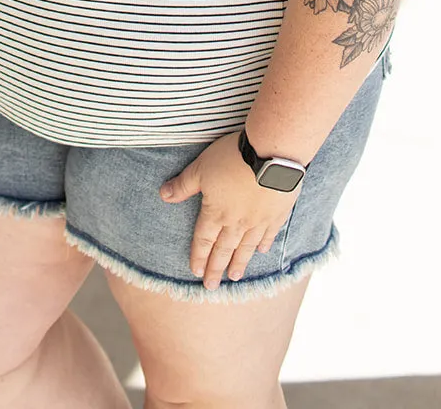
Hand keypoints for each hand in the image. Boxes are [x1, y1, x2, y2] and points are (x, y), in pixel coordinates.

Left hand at [160, 130, 299, 289]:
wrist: (271, 155)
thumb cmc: (232, 158)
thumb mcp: (201, 167)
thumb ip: (183, 185)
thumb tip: (163, 195)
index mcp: (216, 212)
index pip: (204, 240)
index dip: (199, 256)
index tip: (197, 272)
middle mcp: (236, 222)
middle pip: (224, 249)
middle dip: (216, 268)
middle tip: (212, 287)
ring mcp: (258, 220)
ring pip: (246, 247)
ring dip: (239, 262)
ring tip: (235, 276)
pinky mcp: (277, 214)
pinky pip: (268, 234)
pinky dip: (263, 243)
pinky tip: (261, 251)